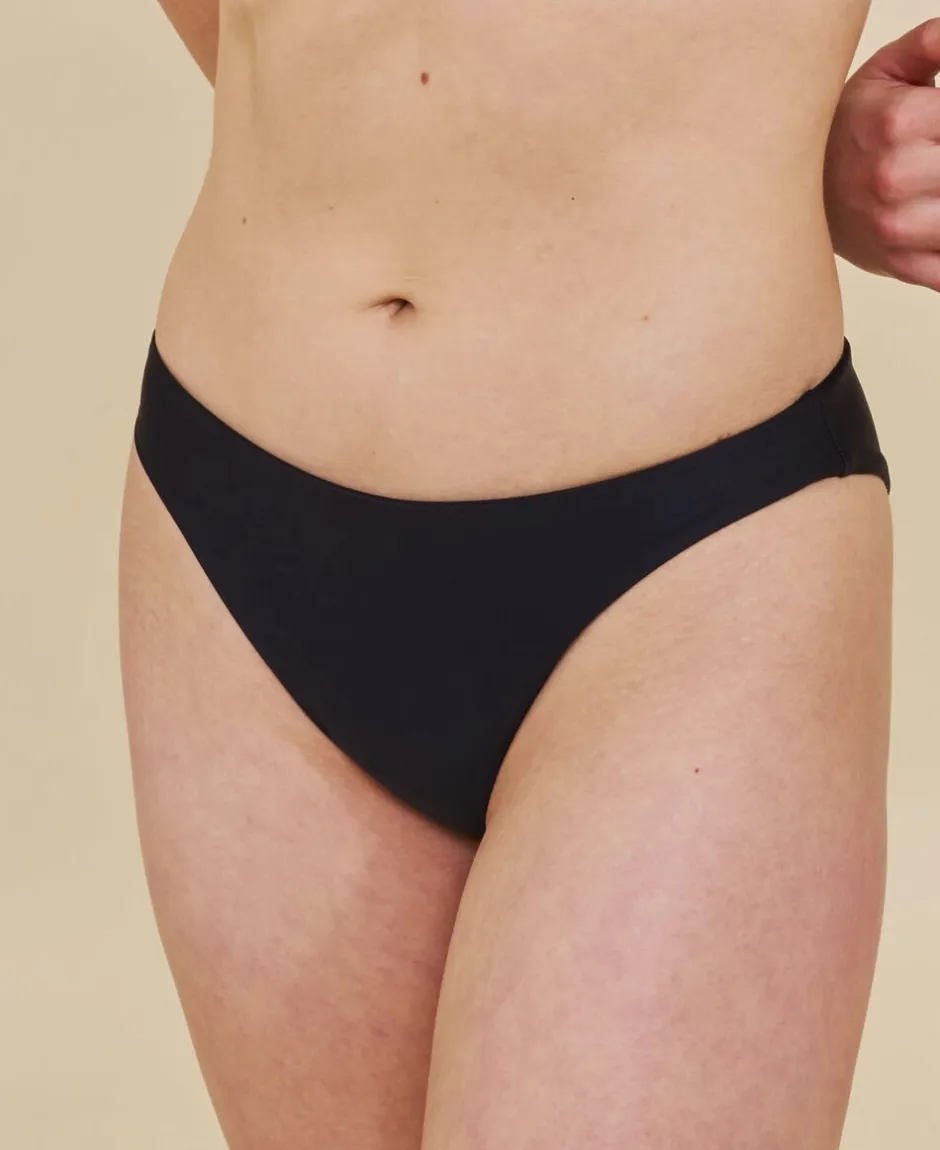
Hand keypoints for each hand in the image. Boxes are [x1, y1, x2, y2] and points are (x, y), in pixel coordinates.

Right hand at [824, 18, 939, 290]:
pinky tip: (932, 217)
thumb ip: (933, 43)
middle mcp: (894, 178)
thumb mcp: (886, 72)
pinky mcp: (902, 264)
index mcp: (898, 122)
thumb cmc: (845, 129)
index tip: (938, 131)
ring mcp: (897, 228)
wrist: (787, 197)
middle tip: (935, 158)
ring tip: (932, 185)